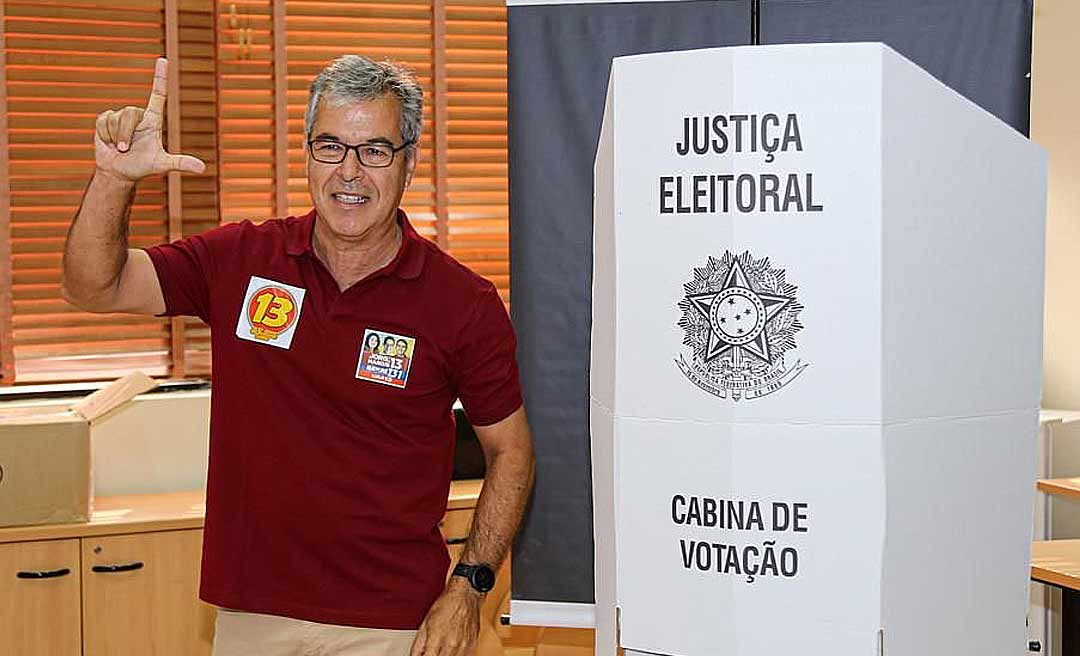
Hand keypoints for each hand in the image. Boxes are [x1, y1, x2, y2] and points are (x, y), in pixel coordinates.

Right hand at [94, 57, 204, 181]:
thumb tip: (202, 168)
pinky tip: (109, 142)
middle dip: (125, 135)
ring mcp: (121, 116)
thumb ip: (181, 164)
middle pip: (129, 114)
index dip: (160, 77)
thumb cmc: (142, 166)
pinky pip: (103, 121)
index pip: (158, 95)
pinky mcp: (105, 118)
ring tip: (120, 147)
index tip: (163, 60)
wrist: (119, 172)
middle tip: (126, 150)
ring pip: (115, 119)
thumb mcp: (162, 165)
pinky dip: (104, 136)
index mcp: (153, 120)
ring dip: (115, 138)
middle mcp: (138, 115)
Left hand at [410, 579, 482, 655]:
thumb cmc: (447, 604)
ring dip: (444, 655)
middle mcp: (452, 645)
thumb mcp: (425, 623)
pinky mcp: (472, 645)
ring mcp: (464, 646)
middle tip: (431, 650)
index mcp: (437, 639)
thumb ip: (418, 645)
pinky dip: (455, 654)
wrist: (465, 595)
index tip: (424, 655)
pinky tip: (451, 646)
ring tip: (441, 647)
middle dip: (434, 655)